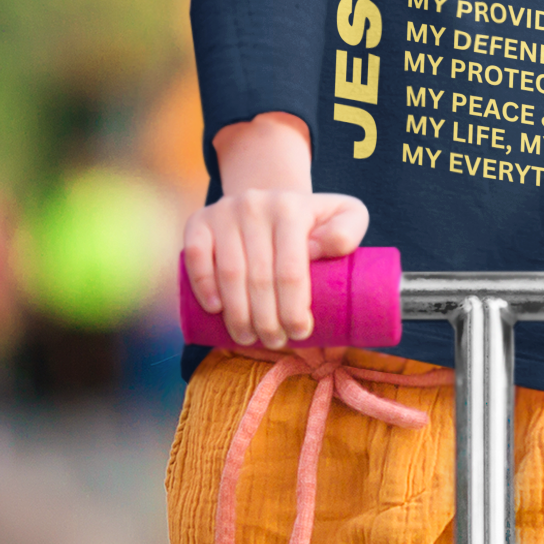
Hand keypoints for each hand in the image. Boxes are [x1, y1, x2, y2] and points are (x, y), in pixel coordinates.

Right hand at [183, 189, 369, 348]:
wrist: (271, 200)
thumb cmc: (312, 220)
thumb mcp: (346, 215)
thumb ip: (348, 230)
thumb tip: (320, 249)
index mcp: (292, 207)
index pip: (291, 269)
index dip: (294, 308)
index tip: (300, 333)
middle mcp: (256, 204)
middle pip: (259, 277)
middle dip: (267, 320)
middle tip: (276, 342)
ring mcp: (225, 211)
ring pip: (229, 273)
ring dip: (237, 315)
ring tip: (248, 338)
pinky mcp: (199, 220)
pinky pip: (195, 256)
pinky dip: (203, 286)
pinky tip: (215, 311)